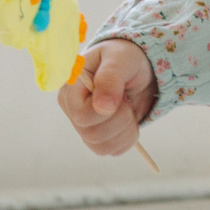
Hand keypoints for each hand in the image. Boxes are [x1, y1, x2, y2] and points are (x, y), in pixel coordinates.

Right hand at [58, 38, 155, 155]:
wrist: (139, 69)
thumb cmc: (125, 58)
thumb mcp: (121, 59)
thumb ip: (110, 78)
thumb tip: (102, 107)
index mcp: (70, 89)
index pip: (81, 115)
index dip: (106, 111)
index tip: (121, 94)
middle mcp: (73, 110)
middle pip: (92, 134)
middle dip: (120, 119)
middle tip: (127, 99)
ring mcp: (84, 126)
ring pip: (102, 147)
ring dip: (126, 129)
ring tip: (128, 107)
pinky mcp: (98, 137)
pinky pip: (112, 151)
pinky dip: (128, 139)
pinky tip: (129, 121)